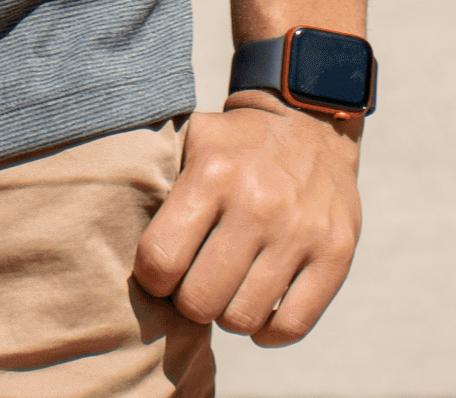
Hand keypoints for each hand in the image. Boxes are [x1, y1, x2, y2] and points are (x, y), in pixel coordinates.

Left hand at [133, 96, 361, 347]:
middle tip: (194, 285)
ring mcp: (300, 232)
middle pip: (199, 300)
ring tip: (227, 290)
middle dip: (188, 301)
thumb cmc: (235, 144)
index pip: (160, 259)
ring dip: (227, 314)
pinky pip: (292, 326)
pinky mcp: (336, 255)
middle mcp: (257, 203)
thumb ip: (162, 185)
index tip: (160, 272)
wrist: (309, 124)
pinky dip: (269, 331)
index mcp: (212, 173)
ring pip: (243, 319)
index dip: (152, 278)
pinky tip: (259, 308)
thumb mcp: (193, 142)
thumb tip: (120, 235)